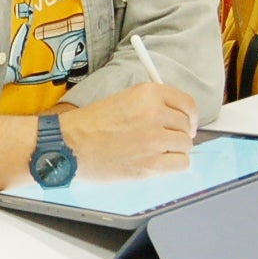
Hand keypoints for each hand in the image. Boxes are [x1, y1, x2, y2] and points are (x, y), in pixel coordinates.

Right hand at [59, 82, 197, 180]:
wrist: (68, 145)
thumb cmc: (88, 125)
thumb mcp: (121, 99)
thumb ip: (150, 104)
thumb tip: (174, 115)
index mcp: (148, 94)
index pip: (187, 103)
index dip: (189, 115)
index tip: (187, 121)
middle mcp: (155, 114)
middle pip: (186, 125)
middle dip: (178, 132)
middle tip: (166, 138)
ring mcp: (154, 141)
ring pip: (186, 145)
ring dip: (175, 149)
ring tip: (156, 151)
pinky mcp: (150, 165)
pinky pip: (181, 164)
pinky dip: (174, 164)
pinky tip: (159, 162)